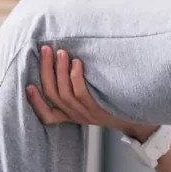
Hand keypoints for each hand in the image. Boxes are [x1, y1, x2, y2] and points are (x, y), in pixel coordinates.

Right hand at [26, 45, 156, 140]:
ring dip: (60, 71)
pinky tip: (78, 63)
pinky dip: (76, 76)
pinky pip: (82, 93)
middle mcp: (76, 117)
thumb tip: (68, 58)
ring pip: (64, 93)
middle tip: (45, 49)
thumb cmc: (116, 105)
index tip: (28, 85)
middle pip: (52, 95)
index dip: (35, 101)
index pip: (47, 115)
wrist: (142, 122)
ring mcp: (87, 114)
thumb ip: (80, 88)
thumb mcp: (95, 101)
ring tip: (61, 53)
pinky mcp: (99, 111)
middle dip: (45, 70)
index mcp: (71, 116)